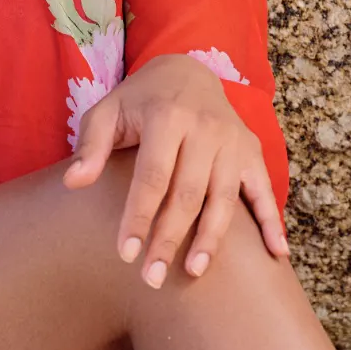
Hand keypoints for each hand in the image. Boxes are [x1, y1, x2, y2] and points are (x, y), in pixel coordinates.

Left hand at [63, 52, 287, 286]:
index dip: (139, 217)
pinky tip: (276, 254)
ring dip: (211, 239)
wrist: (186, 71)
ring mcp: (234, 141)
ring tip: (195, 273)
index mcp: (168, 117)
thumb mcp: (108, 111)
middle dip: (170, 238)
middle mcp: (206, 129)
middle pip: (188, 194)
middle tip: (153, 278)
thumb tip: (74, 183)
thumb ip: (91, 146)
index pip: (152, 177)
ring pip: (224, 198)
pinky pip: (264, 190)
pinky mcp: (251, 152)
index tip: (126, 254)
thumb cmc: (139, 101)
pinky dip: (272, 222)